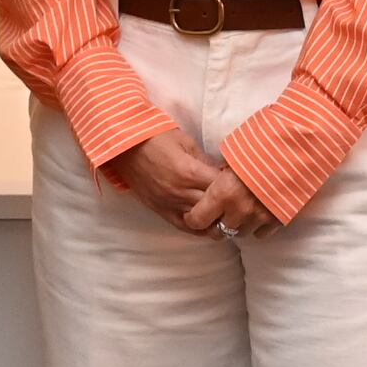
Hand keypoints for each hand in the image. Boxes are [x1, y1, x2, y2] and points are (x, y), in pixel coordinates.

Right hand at [109, 128, 272, 235]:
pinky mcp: (160, 211)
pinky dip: (199, 229)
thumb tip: (224, 172)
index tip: (243, 185)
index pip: (223, 188)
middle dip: (231, 207)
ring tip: (228, 216)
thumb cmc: (155, 137)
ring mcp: (170, 205)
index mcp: (190, 172)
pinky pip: (184, 227)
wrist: (123, 146)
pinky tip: (209, 225)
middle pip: (216, 210)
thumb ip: (205, 160)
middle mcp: (181, 192)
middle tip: (241, 203)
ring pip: (202, 224)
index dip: (236, 188)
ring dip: (217, 221)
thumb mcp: (185, 141)